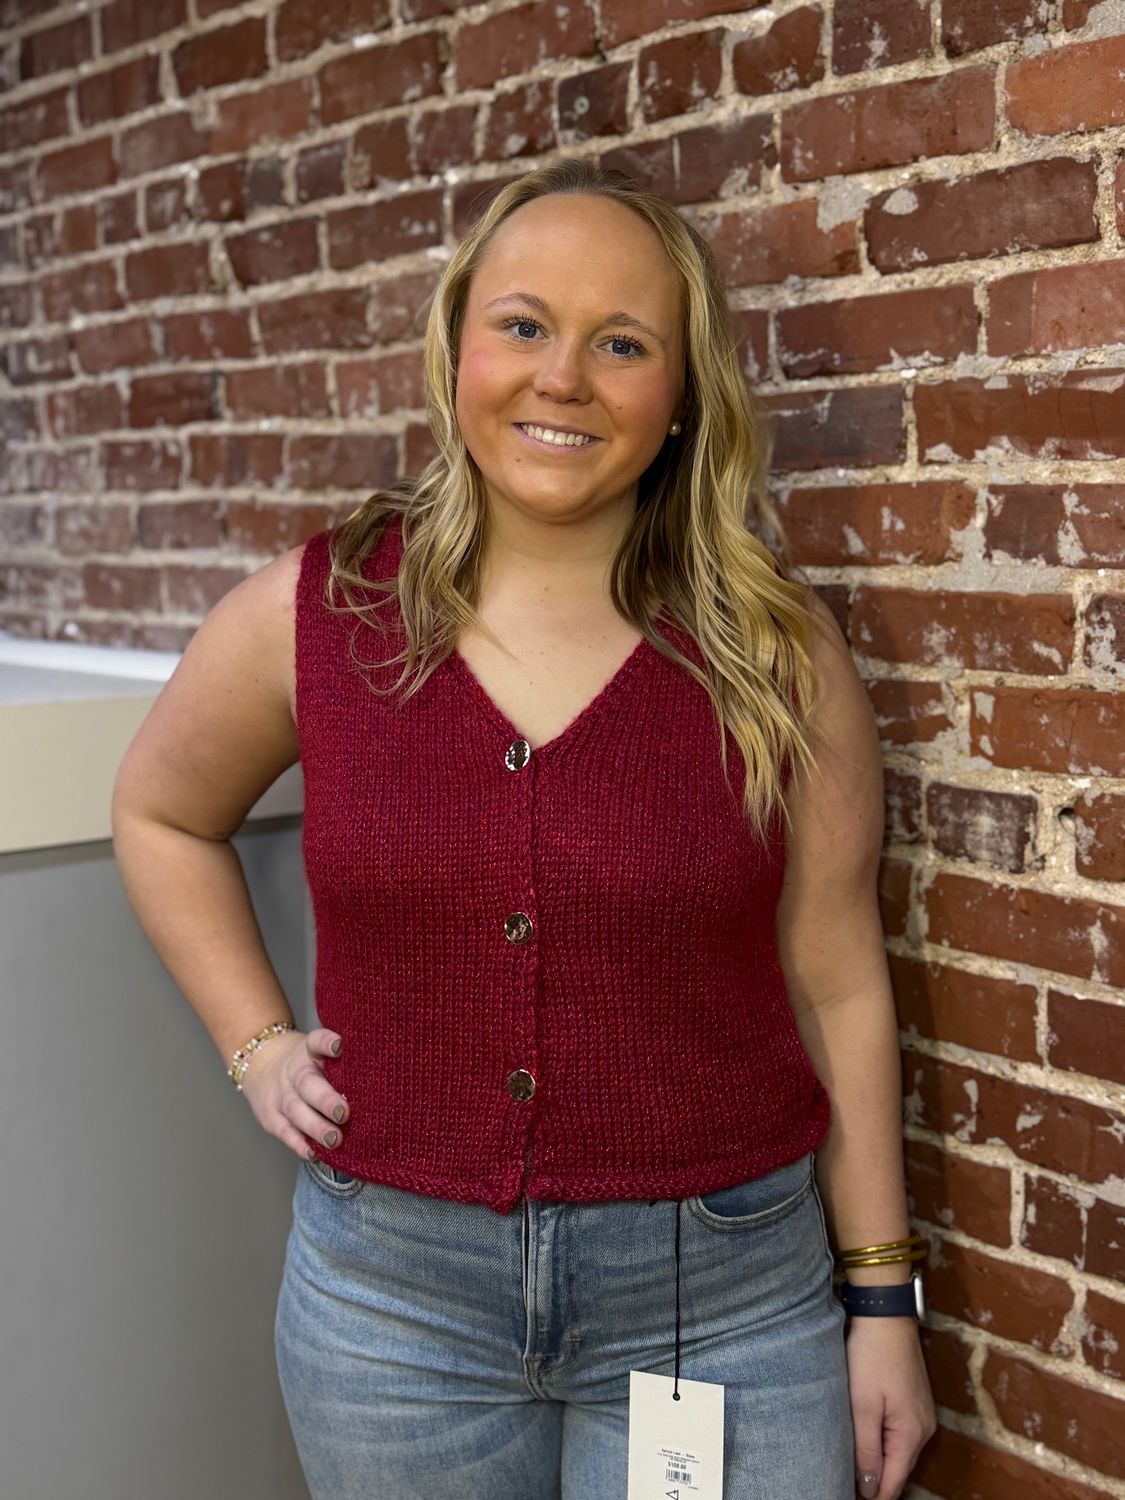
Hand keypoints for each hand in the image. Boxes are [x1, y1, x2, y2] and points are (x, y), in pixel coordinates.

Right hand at [239, 1027, 349, 1161]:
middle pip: (306, 1083)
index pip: (316, 1041)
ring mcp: (279, 1095)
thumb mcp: (320, 1054)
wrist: (263, 1066)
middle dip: (325, 1099)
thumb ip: (343, 1064)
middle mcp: (293, 1071)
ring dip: (315, 1127)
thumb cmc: (308, 1064)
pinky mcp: (271, 1117)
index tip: (340, 1046)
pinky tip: (314, 1153)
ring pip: (295, 1110)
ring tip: (334, 1139)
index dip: (327, 1043)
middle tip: (344, 1113)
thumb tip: (384, 1079)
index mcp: (308, 1050)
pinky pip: (284, 1132)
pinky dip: (299, 1144)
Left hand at [845, 1316, 936, 1498]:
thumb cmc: (871, 1356)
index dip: (874, 1496)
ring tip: (854, 1468)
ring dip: (881, 1462)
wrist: (886, 1314)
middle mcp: (924, 1429)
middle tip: (848, 1485)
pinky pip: (902, 1434)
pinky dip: (886, 1443)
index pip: (894, 1482)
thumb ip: (866, 1449)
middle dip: (878, 1482)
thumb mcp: (862, 1405)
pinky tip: (868, 1441)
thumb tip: (870, 1489)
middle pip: (899, 1469)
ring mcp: (923, 1415)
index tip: (849, 1496)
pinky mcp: (916, 1402)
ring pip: (900, 1452)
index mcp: (912, 1434)